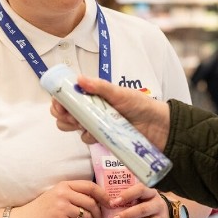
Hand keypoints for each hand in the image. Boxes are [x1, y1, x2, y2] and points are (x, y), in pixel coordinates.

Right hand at [10, 180, 105, 217]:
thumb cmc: (41, 209)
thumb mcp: (56, 195)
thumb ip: (72, 194)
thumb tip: (95, 201)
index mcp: (64, 185)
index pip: (90, 186)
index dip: (103, 195)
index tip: (109, 203)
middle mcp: (64, 194)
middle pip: (91, 203)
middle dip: (99, 214)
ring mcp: (62, 208)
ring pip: (88, 216)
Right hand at [49, 75, 171, 150]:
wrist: (158, 127)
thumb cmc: (141, 105)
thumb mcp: (121, 93)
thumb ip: (101, 87)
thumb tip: (79, 79)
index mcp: (92, 95)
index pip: (67, 96)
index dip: (59, 100)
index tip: (59, 104)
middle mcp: (90, 109)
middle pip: (64, 113)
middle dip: (62, 115)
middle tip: (71, 116)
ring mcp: (95, 124)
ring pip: (71, 126)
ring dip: (72, 125)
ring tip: (83, 124)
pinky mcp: (101, 138)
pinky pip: (86, 139)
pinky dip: (87, 136)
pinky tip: (95, 134)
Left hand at [107, 183, 168, 217]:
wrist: (167, 213)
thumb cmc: (147, 203)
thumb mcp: (142, 196)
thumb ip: (128, 198)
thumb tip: (105, 201)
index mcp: (151, 193)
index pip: (140, 190)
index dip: (126, 195)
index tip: (113, 203)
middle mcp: (157, 205)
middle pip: (143, 210)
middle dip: (127, 215)